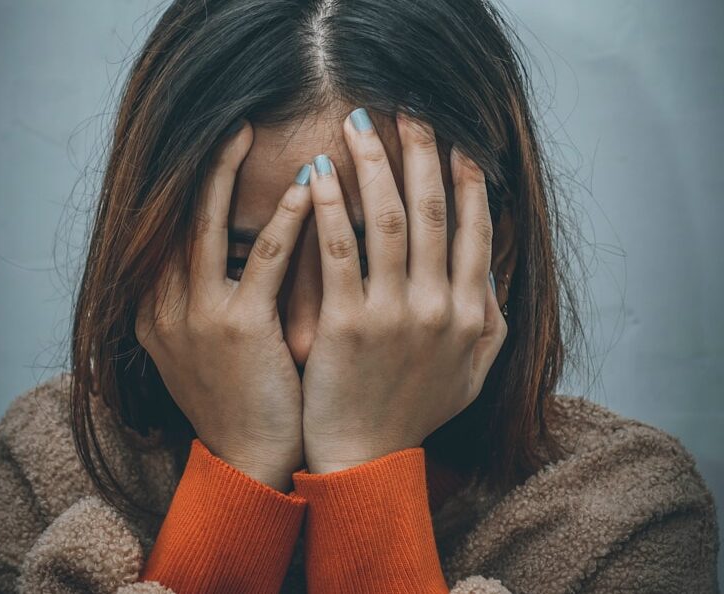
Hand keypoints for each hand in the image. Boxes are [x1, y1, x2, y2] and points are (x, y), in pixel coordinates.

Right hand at [135, 120, 312, 492]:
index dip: (187, 185)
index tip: (212, 148)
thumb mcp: (205, 345)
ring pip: (207, 226)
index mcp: (155, 308)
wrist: (248, 459)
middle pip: (176, 216)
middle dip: (200, 166)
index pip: (166, 230)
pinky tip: (307, 188)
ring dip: (227, 174)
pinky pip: (262, 260)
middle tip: (228, 121)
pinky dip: (284, 221)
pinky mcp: (237, 328)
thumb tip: (235, 248)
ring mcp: (196, 316)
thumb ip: (206, 296)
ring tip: (249, 131)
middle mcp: (163, 305)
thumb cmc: (240, 397)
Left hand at [301, 109, 507, 473]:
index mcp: (472, 313)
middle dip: (421, 153)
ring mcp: (395, 314)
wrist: (366, 458)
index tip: (454, 140)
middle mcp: (440, 306)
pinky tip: (317, 172)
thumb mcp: (471, 373)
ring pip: (388, 219)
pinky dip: (329, 207)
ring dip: (375, 164)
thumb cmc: (413, 411)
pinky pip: (339, 251)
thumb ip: (490, 320)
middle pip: (432, 211)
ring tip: (359, 124)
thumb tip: (490, 269)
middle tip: (408, 110)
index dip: (466, 179)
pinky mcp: (348, 324)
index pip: (474, 229)